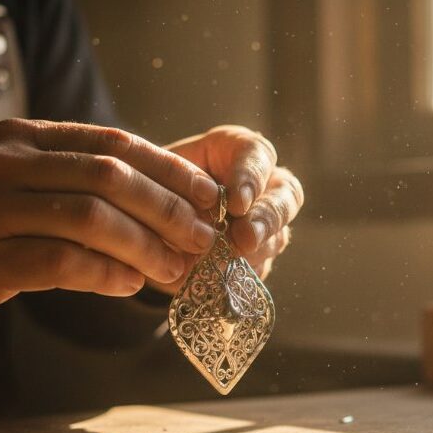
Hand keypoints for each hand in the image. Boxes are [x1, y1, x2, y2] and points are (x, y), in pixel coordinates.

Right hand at [0, 118, 219, 334]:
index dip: (169, 170)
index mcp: (24, 137)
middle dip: (167, 209)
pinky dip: (106, 274)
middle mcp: (6, 163)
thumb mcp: (20, 182)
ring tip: (175, 270)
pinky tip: (129, 286)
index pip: (115, 142)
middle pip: (110, 177)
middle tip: (201, 239)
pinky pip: (62, 263)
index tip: (208, 197)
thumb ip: (78, 182)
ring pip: (91, 219)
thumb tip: (164, 204)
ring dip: (145, 247)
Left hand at [159, 125, 303, 291]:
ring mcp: (264, 224)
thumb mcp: (155, 173)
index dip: (251, 178)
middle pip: (286, 196)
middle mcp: (262, 185)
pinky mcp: (256, 259)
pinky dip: (238, 276)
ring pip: (277, 237)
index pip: (258, 155)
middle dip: (267, 219)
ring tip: (227, 264)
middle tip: (245, 238)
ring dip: (254, 252)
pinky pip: (258, 269)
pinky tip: (219, 279)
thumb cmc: (153, 182)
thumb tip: (195, 214)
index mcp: (238, 152)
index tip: (237, 203)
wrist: (145, 217)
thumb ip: (174, 185)